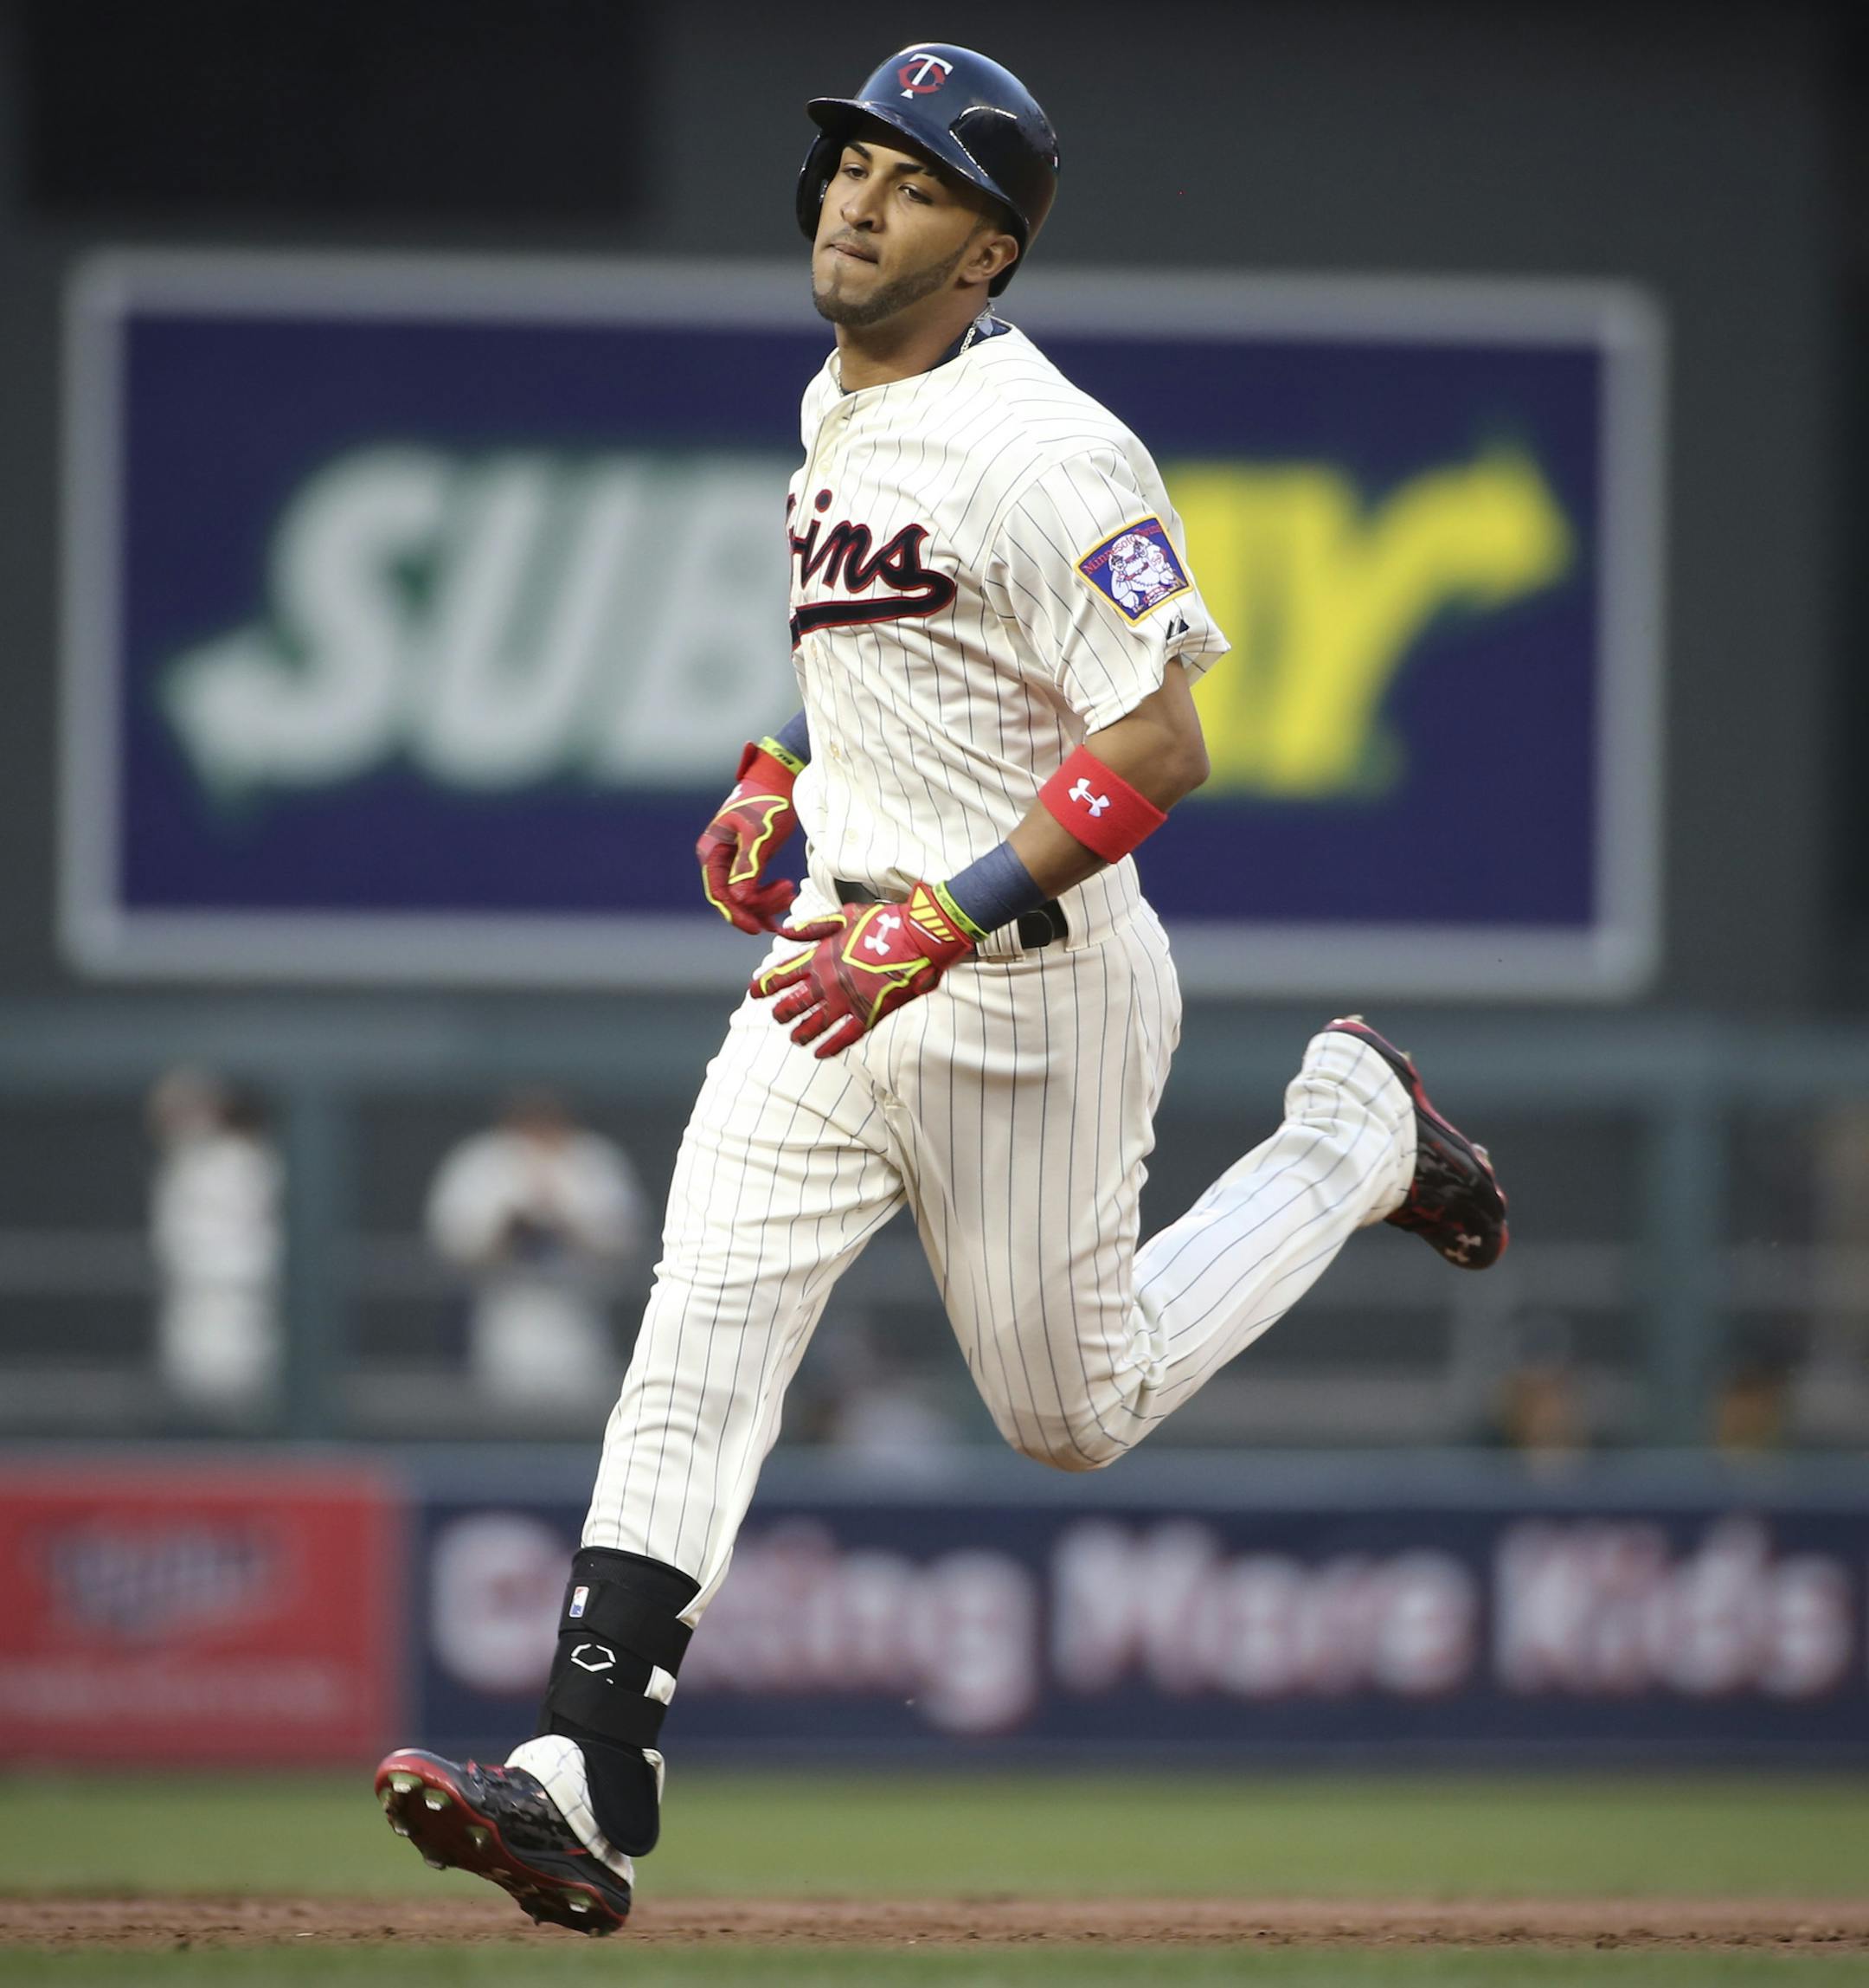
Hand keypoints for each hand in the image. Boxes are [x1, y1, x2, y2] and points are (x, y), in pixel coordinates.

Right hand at [696, 742, 799, 933]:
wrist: (779, 781)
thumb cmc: (767, 802)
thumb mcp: (758, 834)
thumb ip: (747, 866)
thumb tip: (738, 899)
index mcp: (712, 850)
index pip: (718, 892)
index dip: (736, 913)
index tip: (756, 928)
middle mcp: (718, 859)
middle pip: (732, 898)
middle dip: (758, 904)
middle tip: (788, 894)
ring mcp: (732, 861)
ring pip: (744, 896)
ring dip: (766, 900)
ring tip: (789, 889)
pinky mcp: (748, 862)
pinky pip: (754, 888)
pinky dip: (769, 895)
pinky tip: (786, 890)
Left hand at [750, 883, 974, 1056]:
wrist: (920, 937)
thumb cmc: (886, 922)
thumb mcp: (845, 915)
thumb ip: (813, 928)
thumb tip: (783, 932)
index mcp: (820, 956)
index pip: (782, 975)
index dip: (765, 985)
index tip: (755, 993)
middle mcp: (827, 982)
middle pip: (793, 1004)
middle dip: (781, 1012)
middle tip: (778, 1017)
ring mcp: (847, 1001)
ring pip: (813, 1025)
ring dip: (800, 1033)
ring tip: (794, 1038)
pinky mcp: (868, 1015)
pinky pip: (843, 1038)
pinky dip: (829, 1047)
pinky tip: (819, 1053)